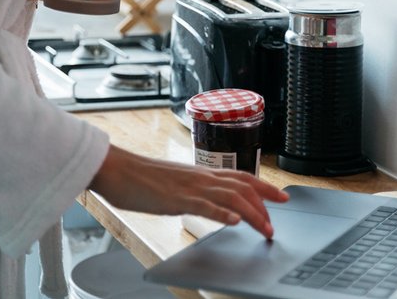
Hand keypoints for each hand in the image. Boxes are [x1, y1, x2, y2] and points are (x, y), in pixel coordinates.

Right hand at [89, 145, 289, 238]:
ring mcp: (189, 187)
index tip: (281, 197)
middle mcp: (199, 177)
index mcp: (199, 173)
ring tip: (264, 228)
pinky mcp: (175, 198)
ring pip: (230, 196)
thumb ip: (189, 189)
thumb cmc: (138, 177)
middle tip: (277, 222)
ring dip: (252, 213)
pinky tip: (233, 222)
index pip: (240, 176)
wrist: (116, 168)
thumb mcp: (171, 183)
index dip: (263, 187)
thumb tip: (203, 200)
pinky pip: (203, 205)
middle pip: (243, 186)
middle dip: (265, 204)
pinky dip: (221, 213)